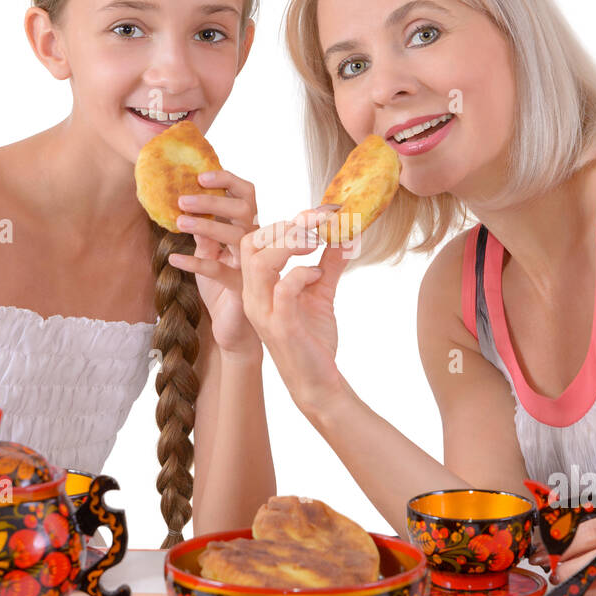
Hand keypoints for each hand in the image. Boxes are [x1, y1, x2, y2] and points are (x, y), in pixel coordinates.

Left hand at [169, 169, 260, 356]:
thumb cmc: (221, 289)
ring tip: (178, 223)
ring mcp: (252, 266)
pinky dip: (194, 262)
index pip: (246, 195)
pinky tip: (173, 259)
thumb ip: (203, 232)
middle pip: (243, 210)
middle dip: (213, 201)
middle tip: (182, 199)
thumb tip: (183, 205)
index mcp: (247, 229)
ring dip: (206, 226)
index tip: (199, 176)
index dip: (227, 180)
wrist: (232, 330)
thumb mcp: (209, 254)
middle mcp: (255, 244)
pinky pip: (219, 270)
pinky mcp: (243, 289)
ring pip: (237, 237)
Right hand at [239, 207, 349, 409]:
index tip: (317, 213)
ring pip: (260, 263)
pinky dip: (302, 274)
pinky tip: (319, 275)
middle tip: (316, 222)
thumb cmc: (313, 340)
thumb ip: (330, 264)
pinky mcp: (281, 326)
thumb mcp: (321, 294)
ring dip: (289, 245)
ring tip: (315, 243)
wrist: (317, 382)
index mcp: (259, 286)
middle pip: (251, 245)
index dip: (284, 221)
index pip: (254, 241)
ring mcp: (265, 312)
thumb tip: (345, 234)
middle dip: (284, 226)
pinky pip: (283, 290)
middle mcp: (255, 296)